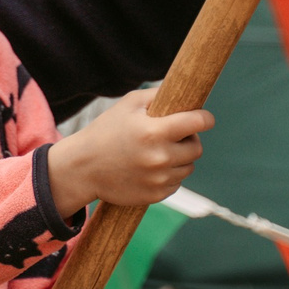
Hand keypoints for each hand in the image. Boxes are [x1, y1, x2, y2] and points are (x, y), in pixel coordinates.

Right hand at [44, 86, 212, 218]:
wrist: (82, 168)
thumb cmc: (106, 131)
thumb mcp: (128, 105)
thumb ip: (158, 96)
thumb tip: (184, 92)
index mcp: (154, 132)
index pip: (196, 123)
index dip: (205, 118)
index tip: (206, 119)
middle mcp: (159, 157)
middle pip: (196, 147)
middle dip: (189, 139)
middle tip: (174, 136)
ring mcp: (158, 179)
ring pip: (188, 167)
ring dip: (180, 158)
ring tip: (158, 152)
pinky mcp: (156, 195)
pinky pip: (176, 183)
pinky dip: (170, 175)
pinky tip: (152, 168)